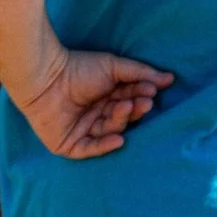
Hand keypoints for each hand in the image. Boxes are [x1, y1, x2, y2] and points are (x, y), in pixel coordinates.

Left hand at [16, 48, 173, 158]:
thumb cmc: (78, 67)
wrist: (45, 76)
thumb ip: (141, 73)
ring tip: (126, 106)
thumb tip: (170, 78)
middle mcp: (94, 116)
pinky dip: (104, 146)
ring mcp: (81, 131)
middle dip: (133, 110)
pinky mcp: (67, 144)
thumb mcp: (114, 67)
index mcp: (104, 98)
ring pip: (108, 130)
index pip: (128, 101)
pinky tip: (119, 139)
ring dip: (120, 120)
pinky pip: (89, 149)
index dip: (140, 96)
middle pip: (120, 118)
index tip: (152, 91)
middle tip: (144, 102)